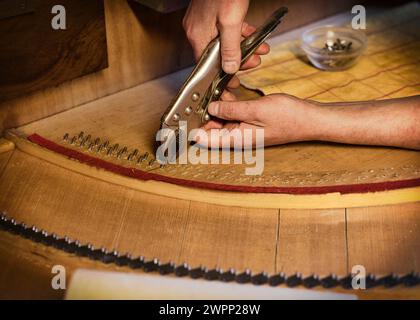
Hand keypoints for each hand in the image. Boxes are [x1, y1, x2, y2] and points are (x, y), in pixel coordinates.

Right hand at [183, 0, 269, 95]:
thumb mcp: (231, 22)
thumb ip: (231, 48)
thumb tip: (230, 68)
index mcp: (197, 35)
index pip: (206, 66)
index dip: (220, 77)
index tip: (231, 84)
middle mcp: (197, 30)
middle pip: (217, 55)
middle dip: (239, 60)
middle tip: (253, 63)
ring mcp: (204, 22)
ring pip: (224, 43)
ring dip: (243, 48)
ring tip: (259, 50)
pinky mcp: (212, 15)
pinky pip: (226, 31)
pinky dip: (240, 35)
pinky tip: (253, 36)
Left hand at [197, 94, 316, 147]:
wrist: (310, 119)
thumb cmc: (289, 117)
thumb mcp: (256, 109)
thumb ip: (231, 110)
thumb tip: (211, 109)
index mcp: (238, 139)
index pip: (207, 140)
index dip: (192, 132)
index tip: (180, 122)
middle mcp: (239, 138)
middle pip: (212, 131)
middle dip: (202, 117)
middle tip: (194, 100)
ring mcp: (245, 132)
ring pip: (221, 123)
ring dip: (215, 111)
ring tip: (208, 95)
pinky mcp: (251, 125)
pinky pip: (233, 118)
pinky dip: (227, 108)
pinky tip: (224, 96)